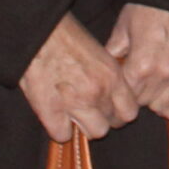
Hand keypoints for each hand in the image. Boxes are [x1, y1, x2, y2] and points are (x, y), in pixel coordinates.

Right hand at [20, 13, 138, 142]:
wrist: (38, 33)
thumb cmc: (66, 36)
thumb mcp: (99, 52)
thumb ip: (108, 76)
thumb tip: (112, 94)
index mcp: (112, 76)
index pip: (130, 112)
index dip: (119, 113)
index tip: (110, 109)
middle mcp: (98, 93)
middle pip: (111, 125)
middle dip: (102, 119)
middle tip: (90, 110)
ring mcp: (76, 104)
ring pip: (94, 133)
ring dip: (84, 126)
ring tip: (74, 114)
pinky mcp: (51, 111)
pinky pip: (62, 136)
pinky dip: (59, 129)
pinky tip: (56, 116)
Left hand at [106, 3, 168, 120]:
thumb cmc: (148, 8)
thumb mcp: (123, 28)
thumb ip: (112, 54)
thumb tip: (103, 71)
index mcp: (140, 66)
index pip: (125, 98)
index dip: (121, 92)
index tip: (121, 83)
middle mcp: (162, 76)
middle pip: (143, 104)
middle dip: (137, 95)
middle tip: (136, 81)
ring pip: (163, 108)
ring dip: (155, 100)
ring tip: (152, 86)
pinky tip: (168, 96)